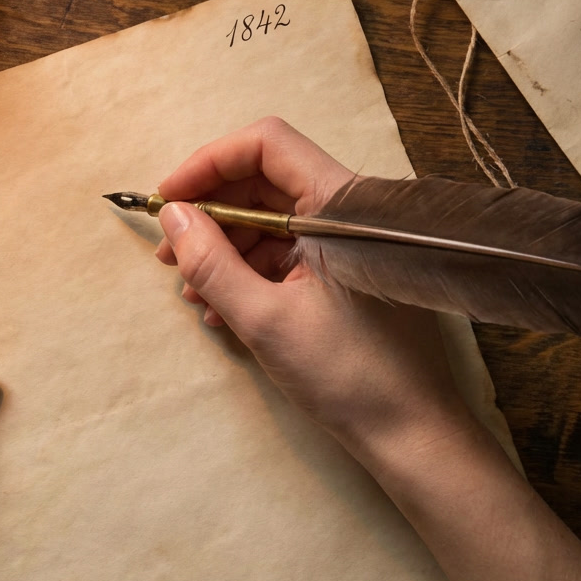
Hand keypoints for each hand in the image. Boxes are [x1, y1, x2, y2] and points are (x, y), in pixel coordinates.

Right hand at [154, 117, 471, 453]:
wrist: (412, 435)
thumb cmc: (349, 375)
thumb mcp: (264, 319)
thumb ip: (211, 262)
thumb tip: (173, 215)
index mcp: (341, 206)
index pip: (267, 145)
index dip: (209, 162)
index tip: (169, 199)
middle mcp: (347, 212)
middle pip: (263, 181)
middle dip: (209, 213)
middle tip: (170, 253)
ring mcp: (345, 243)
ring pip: (268, 219)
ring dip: (223, 249)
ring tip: (195, 294)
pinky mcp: (341, 272)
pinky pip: (284, 252)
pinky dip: (247, 272)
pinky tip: (222, 309)